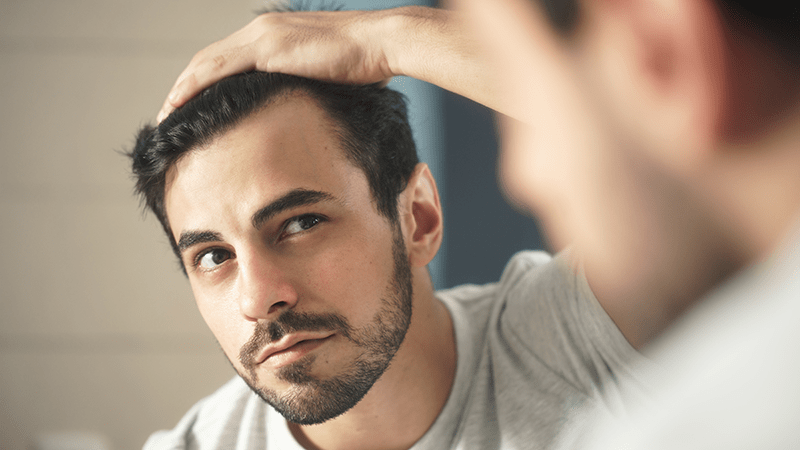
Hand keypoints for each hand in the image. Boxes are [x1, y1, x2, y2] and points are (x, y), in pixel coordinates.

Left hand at [157, 8, 400, 121]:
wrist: (381, 43)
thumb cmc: (365, 63)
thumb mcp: (327, 77)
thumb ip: (306, 87)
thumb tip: (301, 111)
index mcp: (273, 35)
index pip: (227, 59)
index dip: (203, 82)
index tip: (190, 106)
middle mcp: (262, 30)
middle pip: (209, 59)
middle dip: (184, 86)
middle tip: (168, 113)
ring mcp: (263, 37)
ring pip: (207, 63)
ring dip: (181, 88)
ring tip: (166, 114)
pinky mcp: (268, 49)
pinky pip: (219, 70)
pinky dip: (195, 86)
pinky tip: (180, 103)